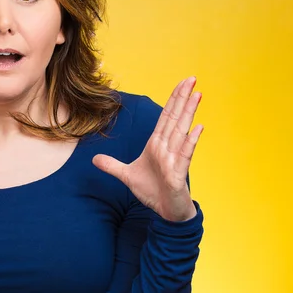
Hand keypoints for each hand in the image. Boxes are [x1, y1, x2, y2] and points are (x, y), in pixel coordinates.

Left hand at [92, 77, 202, 221]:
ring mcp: (175, 159)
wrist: (165, 213)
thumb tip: (94, 159)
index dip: (172, 100)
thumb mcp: (127, 176)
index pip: (165, 118)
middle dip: (183, 98)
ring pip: (182, 131)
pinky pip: (185, 154)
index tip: (181, 84)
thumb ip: (112, 166)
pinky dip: (191, 141)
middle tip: (192, 79)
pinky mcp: (178, 173)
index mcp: (157, 145)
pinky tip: (198, 127)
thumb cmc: (152, 192)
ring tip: (198, 95)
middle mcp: (168, 148)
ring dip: (189, 113)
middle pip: (175, 118)